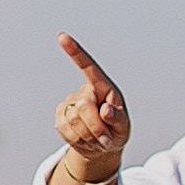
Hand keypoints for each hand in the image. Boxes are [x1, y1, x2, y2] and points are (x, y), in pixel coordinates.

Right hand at [51, 33, 130, 184]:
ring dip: (88, 136)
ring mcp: (70, 102)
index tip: (62, 36)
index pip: (88, 67)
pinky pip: (64, 129)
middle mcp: (85, 91)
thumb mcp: (124, 127)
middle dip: (96, 127)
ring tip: (97, 139)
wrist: (102, 147)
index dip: (75, 52)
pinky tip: (85, 140)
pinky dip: (77, 140)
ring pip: (73, 120)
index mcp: (104, 87)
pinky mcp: (60, 115)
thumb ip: (118, 119)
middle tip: (105, 139)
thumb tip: (106, 110)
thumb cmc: (117, 131)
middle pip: (84, 106)